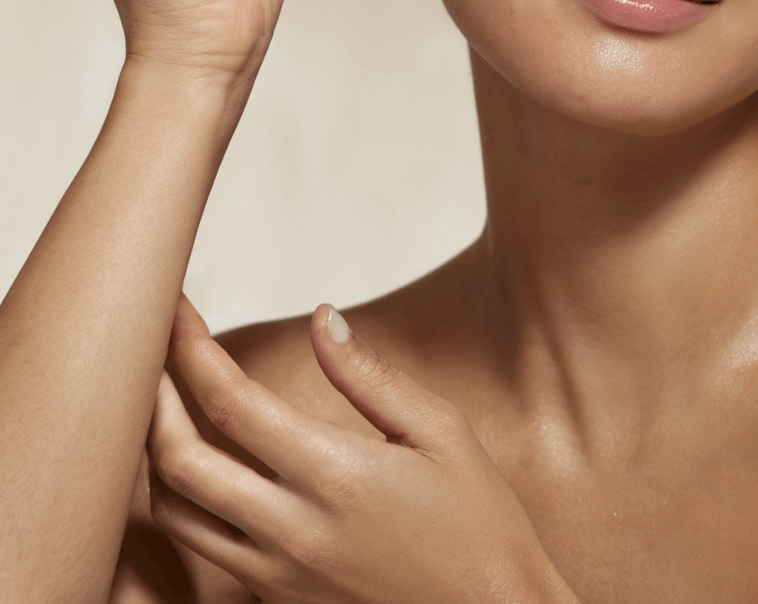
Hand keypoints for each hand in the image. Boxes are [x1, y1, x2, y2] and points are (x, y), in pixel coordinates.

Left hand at [147, 297, 577, 603]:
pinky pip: (205, 548)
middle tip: (150, 348)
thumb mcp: (441, 431)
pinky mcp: (276, 600)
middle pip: (178, 462)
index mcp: (334, 475)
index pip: (231, 404)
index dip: (191, 351)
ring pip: (176, 514)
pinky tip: (203, 467)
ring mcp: (276, 574)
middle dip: (152, 396)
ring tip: (163, 403)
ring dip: (156, 454)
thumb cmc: (478, 523)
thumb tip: (324, 320)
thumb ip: (370, 376)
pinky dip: (186, 500)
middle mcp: (290, 530)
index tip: (176, 311)